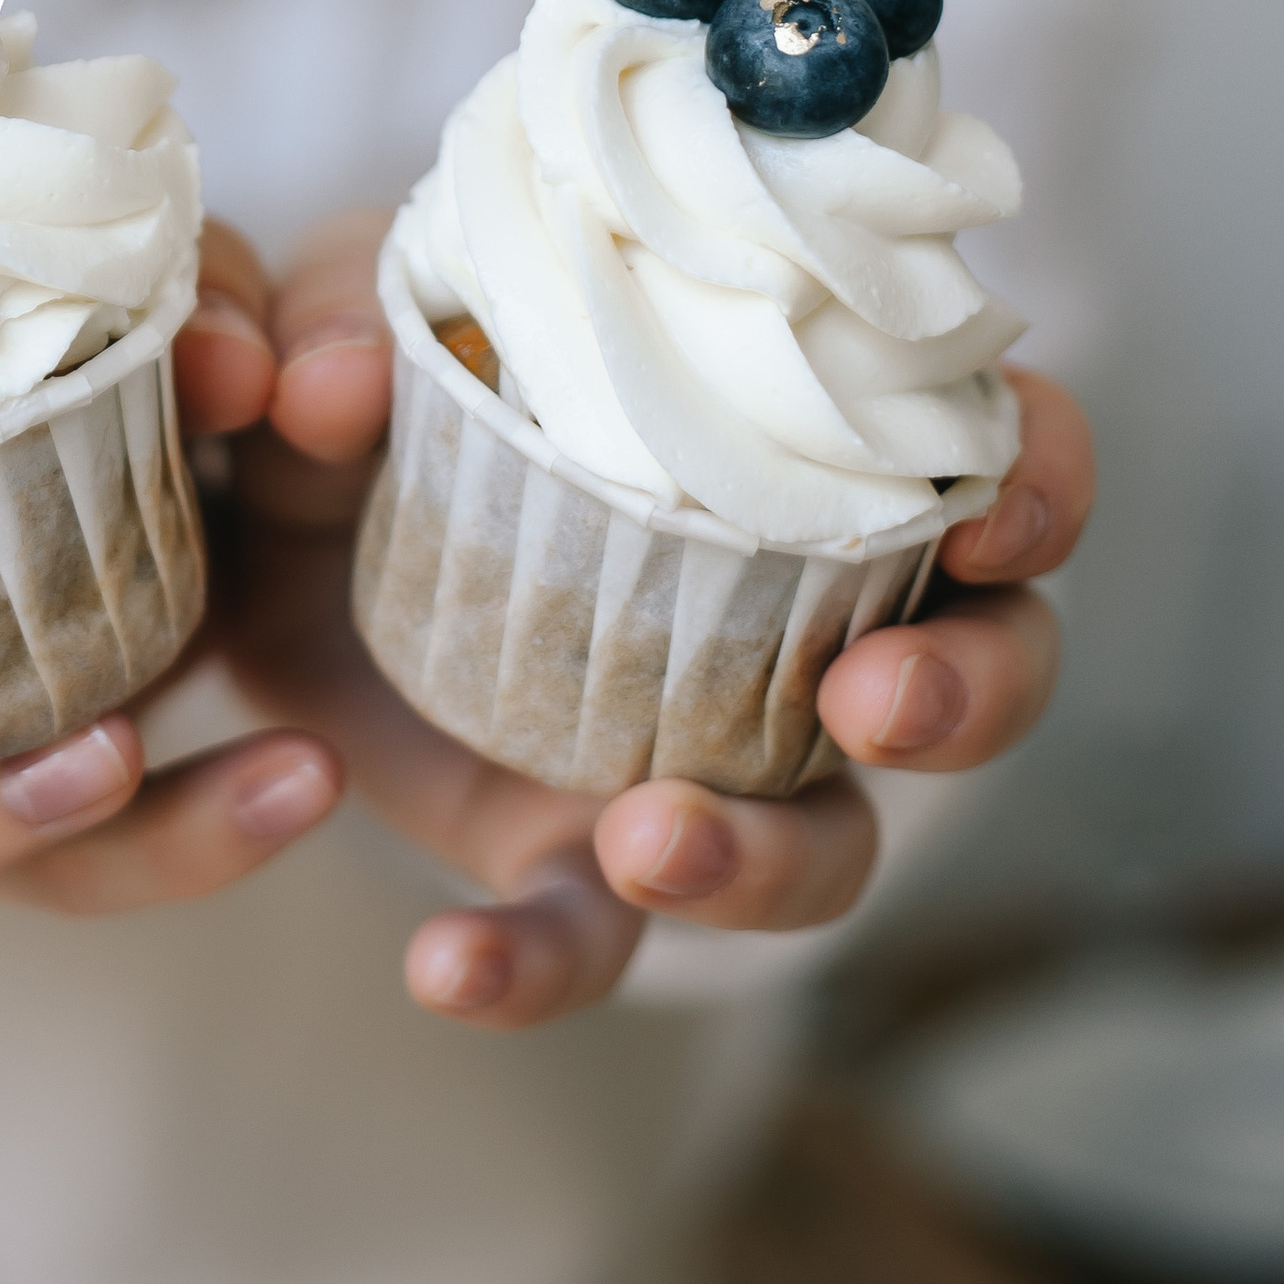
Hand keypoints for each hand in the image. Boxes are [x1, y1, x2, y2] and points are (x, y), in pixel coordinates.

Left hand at [203, 213, 1093, 1029]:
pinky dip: (536, 964)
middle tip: (869, 704)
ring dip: (769, 860)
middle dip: (964, 698)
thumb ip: (330, 329)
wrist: (249, 529)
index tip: (990, 520)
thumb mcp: (343, 318)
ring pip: (829, 842)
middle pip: (985, 670)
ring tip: (649, 842)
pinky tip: (449, 965)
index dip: (1035, 484)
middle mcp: (801, 607)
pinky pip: (595, 942)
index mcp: (798, 441)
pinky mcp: (582, 855)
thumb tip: (333, 385)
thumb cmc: (369, 375)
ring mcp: (713, 750)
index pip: (990, 449)